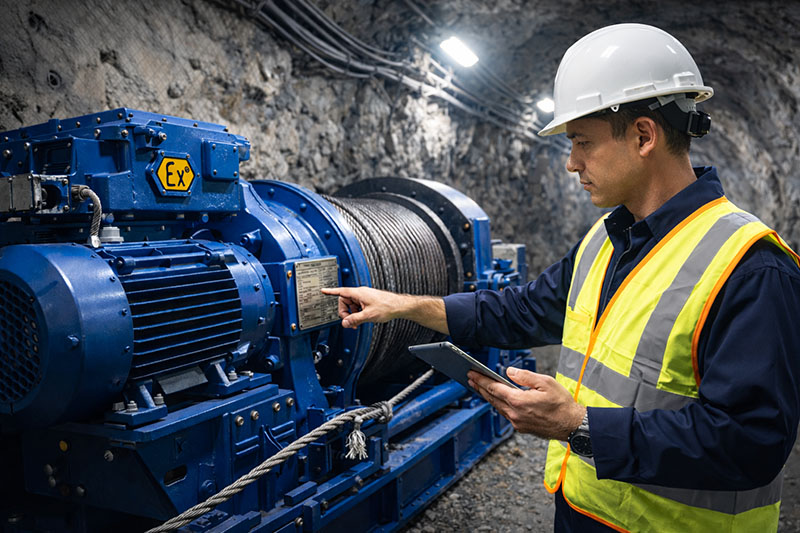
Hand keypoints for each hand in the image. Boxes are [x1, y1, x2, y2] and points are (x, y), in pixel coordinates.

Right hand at [321, 286, 402, 327]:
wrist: (399, 306)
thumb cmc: (387, 306)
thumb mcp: (368, 316)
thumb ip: (354, 320)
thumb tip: (345, 323)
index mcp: (359, 293)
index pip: (341, 292)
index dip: (331, 292)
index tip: (323, 291)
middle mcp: (361, 294)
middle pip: (345, 302)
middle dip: (345, 313)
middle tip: (350, 322)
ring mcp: (365, 297)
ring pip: (352, 306)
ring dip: (352, 315)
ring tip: (358, 323)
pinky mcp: (368, 301)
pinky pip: (358, 307)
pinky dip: (358, 314)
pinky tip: (362, 320)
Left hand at [467, 367, 585, 440]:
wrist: (572, 425)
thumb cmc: (562, 404)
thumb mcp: (545, 382)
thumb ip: (525, 376)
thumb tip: (509, 372)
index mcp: (519, 401)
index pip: (494, 388)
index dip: (481, 380)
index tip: (471, 373)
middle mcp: (515, 414)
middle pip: (492, 399)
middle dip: (480, 387)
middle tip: (470, 379)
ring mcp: (518, 423)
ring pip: (498, 407)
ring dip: (488, 397)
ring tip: (480, 387)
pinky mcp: (522, 428)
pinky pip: (506, 414)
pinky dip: (499, 405)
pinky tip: (497, 399)